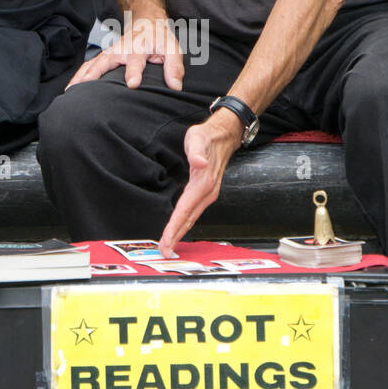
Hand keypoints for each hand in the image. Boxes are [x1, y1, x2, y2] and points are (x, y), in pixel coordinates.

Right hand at [65, 15, 184, 90]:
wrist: (147, 22)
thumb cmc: (160, 38)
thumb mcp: (172, 48)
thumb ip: (174, 66)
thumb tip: (176, 87)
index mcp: (138, 47)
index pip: (136, 60)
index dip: (134, 72)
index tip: (132, 84)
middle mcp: (120, 49)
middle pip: (105, 61)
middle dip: (95, 74)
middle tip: (84, 89)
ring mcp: (110, 53)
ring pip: (92, 64)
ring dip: (81, 76)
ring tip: (70, 92)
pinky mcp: (104, 57)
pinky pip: (89, 66)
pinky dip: (79, 75)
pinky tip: (70, 88)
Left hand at [158, 112, 242, 255]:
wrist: (223, 136)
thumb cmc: (206, 137)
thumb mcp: (197, 138)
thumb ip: (195, 151)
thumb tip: (198, 162)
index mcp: (203, 183)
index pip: (185, 210)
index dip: (175, 227)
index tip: (166, 241)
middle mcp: (207, 192)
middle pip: (188, 219)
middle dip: (176, 236)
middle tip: (165, 252)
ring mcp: (208, 194)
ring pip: (192, 218)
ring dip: (180, 232)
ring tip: (169, 245)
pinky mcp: (206, 193)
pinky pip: (194, 212)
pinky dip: (185, 223)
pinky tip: (179, 229)